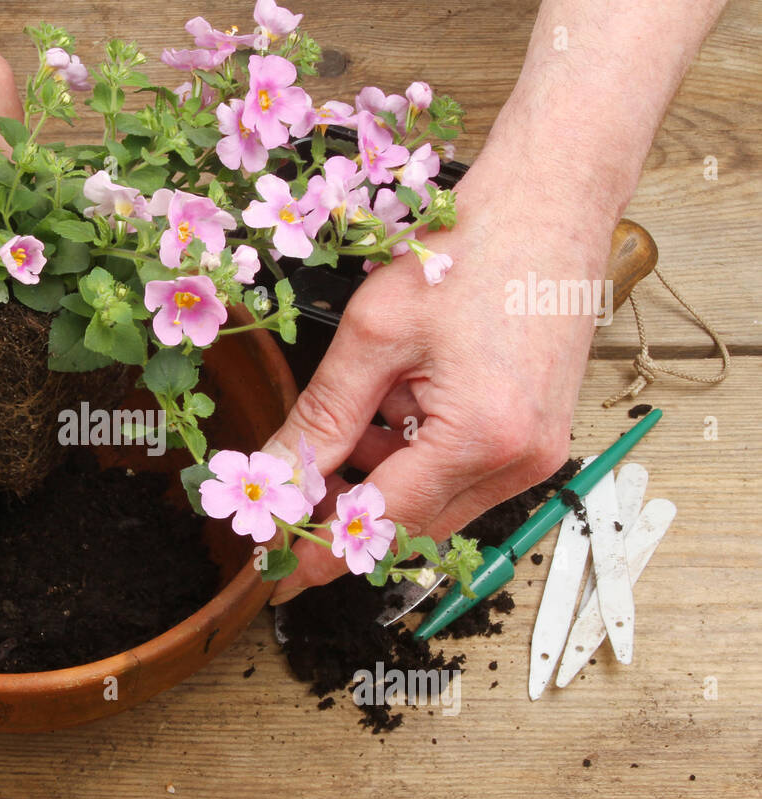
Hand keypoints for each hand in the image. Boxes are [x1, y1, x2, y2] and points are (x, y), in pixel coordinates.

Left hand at [265, 150, 615, 602]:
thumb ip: (321, 419)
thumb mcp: (373, 335)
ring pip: (433, 500)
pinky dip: (413, 454)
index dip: (321, 549)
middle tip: (289, 491)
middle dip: (345, 509)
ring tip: (346, 420)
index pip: (383, 522)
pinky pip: (460, 472)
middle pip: (410, 521)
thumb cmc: (469, 249)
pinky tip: (390, 407)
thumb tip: (275, 475)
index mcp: (481, 439)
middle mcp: (520, 460)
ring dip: (377, 477)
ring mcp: (536, 451)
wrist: (550, 197)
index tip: (276, 574)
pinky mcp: (536, 434)